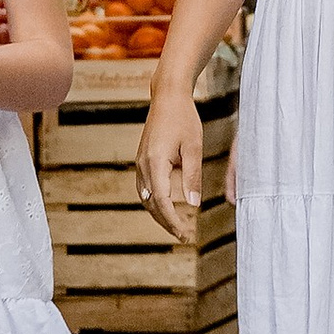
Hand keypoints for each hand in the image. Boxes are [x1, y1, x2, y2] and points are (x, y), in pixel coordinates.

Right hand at [136, 88, 203, 233]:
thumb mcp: (193, 148)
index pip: (162, 202)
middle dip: (166, 222)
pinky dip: (155, 201)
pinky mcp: (142, 160)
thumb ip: (192, 177)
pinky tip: (166, 207)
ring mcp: (140, 163)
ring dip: (159, 214)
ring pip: (146, 198)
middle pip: (152, 204)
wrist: (168, 97)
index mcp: (155, 163)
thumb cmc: (184, 119)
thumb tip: (193, 205)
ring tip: (176, 226)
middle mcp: (143, 165)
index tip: (185, 234)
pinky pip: (145, 188)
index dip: (173, 221)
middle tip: (184, 236)